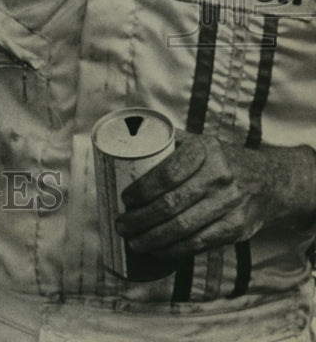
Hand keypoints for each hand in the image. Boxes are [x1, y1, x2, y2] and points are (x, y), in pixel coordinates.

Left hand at [116, 133, 315, 256]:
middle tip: (122, 225)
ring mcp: (230, 204)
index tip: (124, 198)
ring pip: (184, 227)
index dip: (142, 189)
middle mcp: (219, 176)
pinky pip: (201, 243)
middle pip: (172, 204)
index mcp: (205, 150)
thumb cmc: (220, 160)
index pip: (167, 173)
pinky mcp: (236, 227)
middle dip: (141, 219)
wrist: (268, 181)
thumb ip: (168, 141)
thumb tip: (127, 139)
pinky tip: (158, 250)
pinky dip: (176, 249)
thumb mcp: (200, 142)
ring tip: (133, 241)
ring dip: (154, 238)